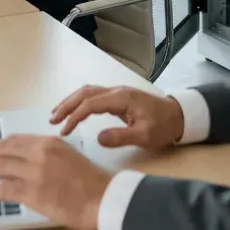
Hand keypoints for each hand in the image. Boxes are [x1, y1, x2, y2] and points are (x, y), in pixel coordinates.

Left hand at [0, 134, 109, 229]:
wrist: (101, 198)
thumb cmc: (89, 181)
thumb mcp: (67, 157)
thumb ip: (46, 156)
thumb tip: (23, 163)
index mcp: (49, 142)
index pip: (14, 140)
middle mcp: (40, 152)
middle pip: (3, 149)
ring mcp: (35, 171)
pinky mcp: (33, 192)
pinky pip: (3, 190)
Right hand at [50, 85, 184, 149]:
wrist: (178, 116)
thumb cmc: (163, 126)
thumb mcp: (145, 136)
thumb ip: (121, 137)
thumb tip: (98, 138)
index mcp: (122, 98)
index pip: (91, 104)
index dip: (75, 116)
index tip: (63, 131)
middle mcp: (117, 91)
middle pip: (86, 92)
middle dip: (67, 104)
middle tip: (52, 120)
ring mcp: (117, 93)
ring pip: (88, 92)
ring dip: (71, 101)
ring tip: (56, 115)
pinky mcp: (118, 98)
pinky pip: (94, 96)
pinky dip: (80, 102)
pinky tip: (74, 112)